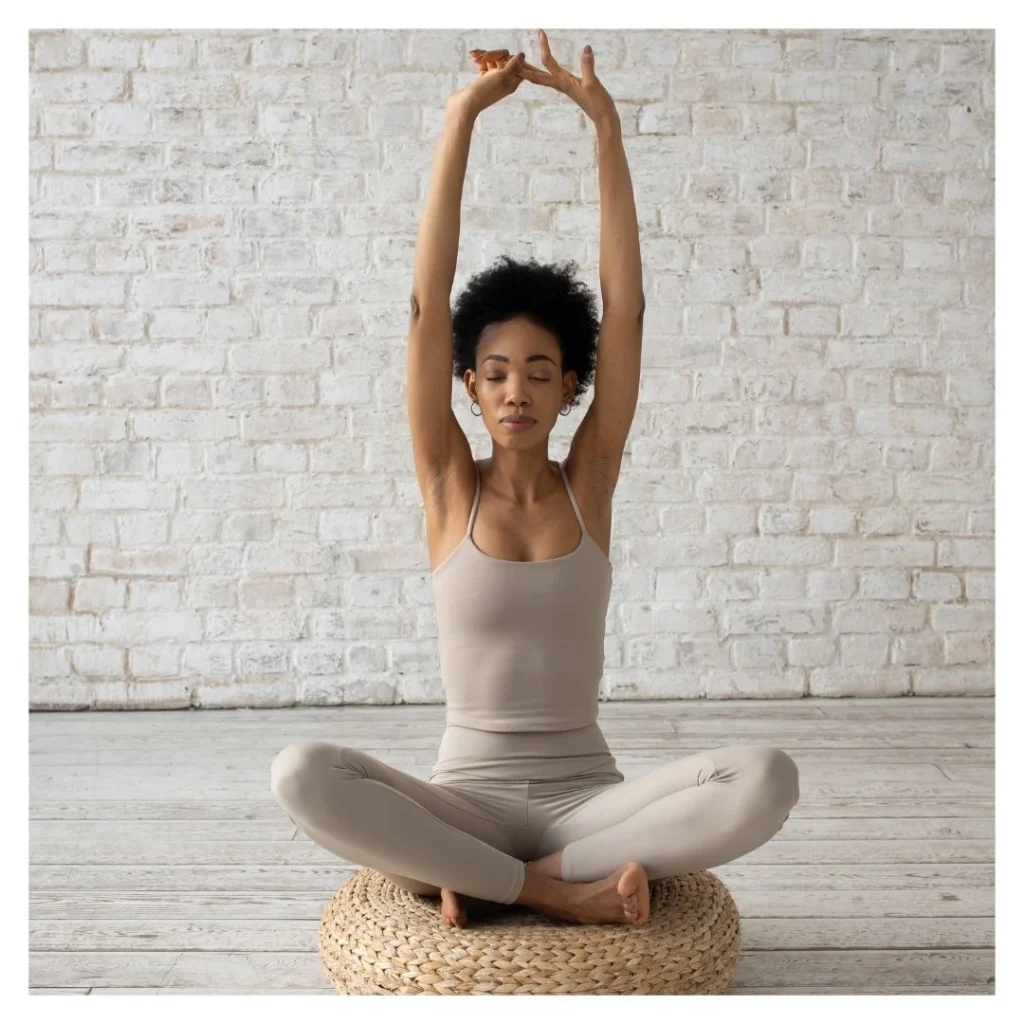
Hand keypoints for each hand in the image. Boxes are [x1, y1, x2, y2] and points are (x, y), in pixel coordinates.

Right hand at [447, 49, 525, 119]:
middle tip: (482, 57)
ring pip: (494, 59)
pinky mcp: (484, 77)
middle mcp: (505, 80)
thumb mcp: (502, 77)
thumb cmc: (484, 92)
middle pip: (505, 58)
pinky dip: (480, 58)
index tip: (504, 60)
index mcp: (512, 82)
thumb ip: (513, 65)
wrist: (465, 104)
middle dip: (493, 54)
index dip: (512, 58)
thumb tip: (522, 54)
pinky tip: (472, 56)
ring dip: (485, 55)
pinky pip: (485, 62)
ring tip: (475, 58)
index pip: (519, 64)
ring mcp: (494, 78)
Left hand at [477, 29, 617, 128]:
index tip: (540, 31)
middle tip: (512, 57)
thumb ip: (588, 66)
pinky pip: (551, 80)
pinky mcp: (570, 88)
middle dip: (524, 66)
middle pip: (536, 75)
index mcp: (563, 82)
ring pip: (542, 78)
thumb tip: (586, 49)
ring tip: (521, 64)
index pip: (548, 61)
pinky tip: (544, 72)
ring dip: (531, 71)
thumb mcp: (593, 83)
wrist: (604, 119)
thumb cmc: (599, 103)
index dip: (544, 46)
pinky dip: (543, 74)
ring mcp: (564, 87)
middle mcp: (560, 84)